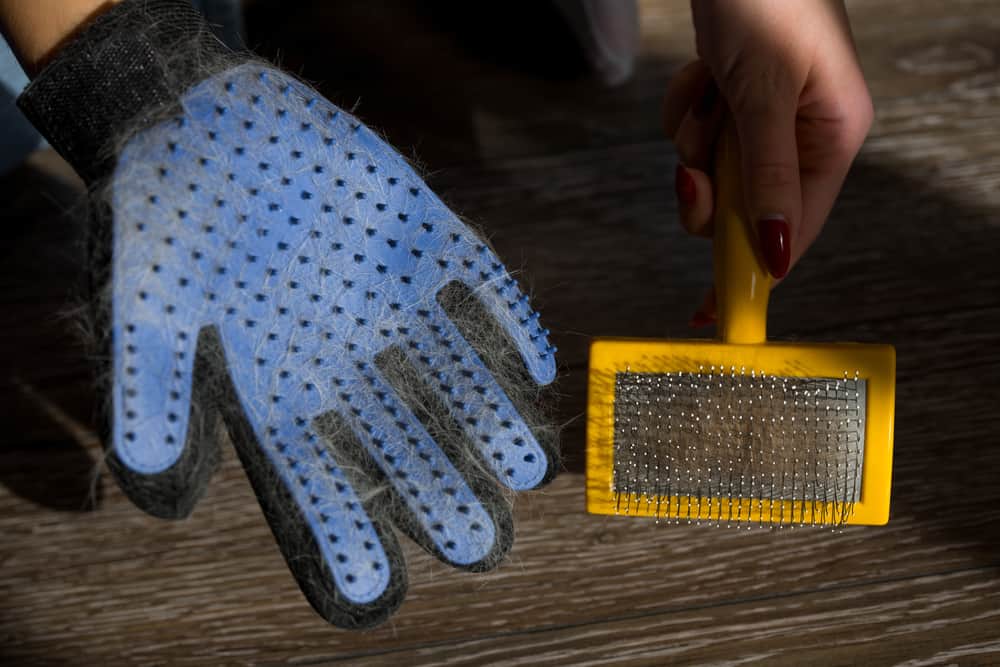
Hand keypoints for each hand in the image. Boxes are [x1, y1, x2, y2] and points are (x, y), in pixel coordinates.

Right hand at [17, 0, 556, 628]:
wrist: (202, 115)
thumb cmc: (168, 211)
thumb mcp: (144, 300)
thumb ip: (151, 385)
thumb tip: (155, 485)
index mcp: (279, 371)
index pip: (312, 465)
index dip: (341, 524)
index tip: (373, 589)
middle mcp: (343, 345)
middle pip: (396, 429)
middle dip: (435, 483)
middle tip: (477, 543)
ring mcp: (386, 291)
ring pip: (449, 366)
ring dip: (487, 414)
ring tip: (528, 470)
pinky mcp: (418, 231)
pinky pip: (475, 278)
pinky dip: (506, 314)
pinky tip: (536, 363)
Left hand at [664, 0, 873, 321]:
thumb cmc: (767, 4)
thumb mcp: (766, 96)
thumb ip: (768, 177)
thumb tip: (775, 253)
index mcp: (831, 139)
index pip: (793, 231)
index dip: (752, 271)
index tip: (711, 311)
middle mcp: (803, 136)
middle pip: (743, 209)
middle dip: (709, 192)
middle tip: (693, 172)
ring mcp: (764, 119)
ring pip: (712, 172)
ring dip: (695, 139)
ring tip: (710, 90)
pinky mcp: (733, 101)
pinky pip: (696, 134)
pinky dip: (687, 109)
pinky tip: (702, 73)